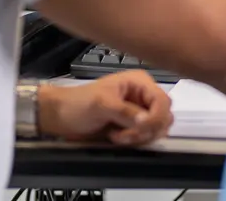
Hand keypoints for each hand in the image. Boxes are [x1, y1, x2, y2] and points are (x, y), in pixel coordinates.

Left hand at [39, 71, 173, 145]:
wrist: (61, 117)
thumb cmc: (78, 104)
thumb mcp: (101, 104)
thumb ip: (125, 111)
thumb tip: (146, 120)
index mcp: (139, 82)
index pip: (163, 100)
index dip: (156, 117)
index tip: (140, 127)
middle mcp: (143, 97)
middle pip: (164, 117)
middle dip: (147, 129)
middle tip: (125, 134)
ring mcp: (139, 113)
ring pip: (157, 130)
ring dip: (139, 137)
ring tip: (117, 136)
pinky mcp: (134, 127)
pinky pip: (146, 138)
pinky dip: (134, 142)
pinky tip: (116, 138)